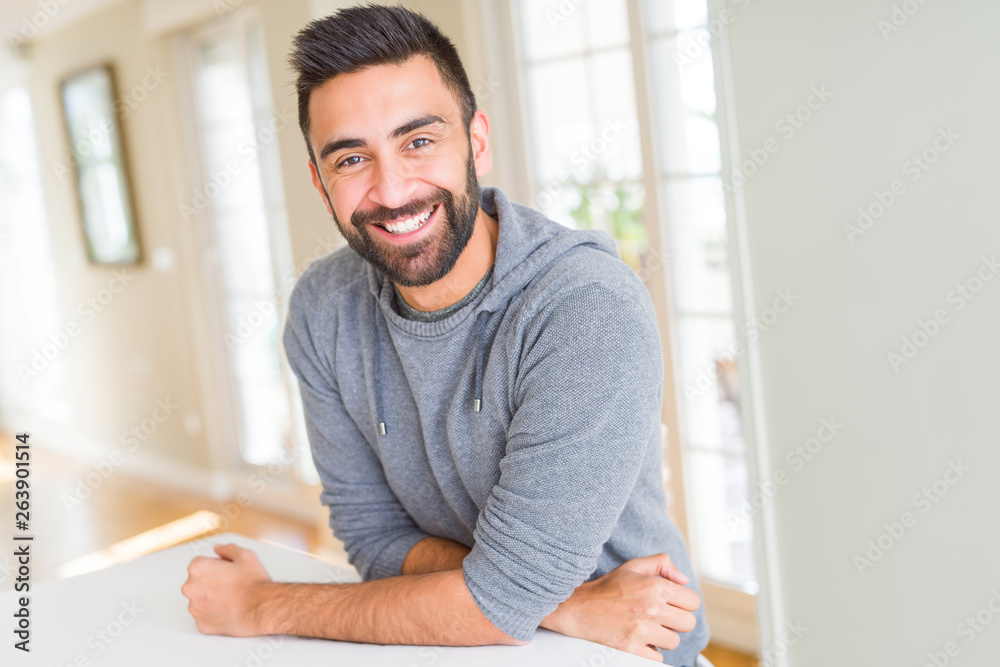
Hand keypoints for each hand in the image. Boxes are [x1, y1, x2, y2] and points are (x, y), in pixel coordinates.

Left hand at [181, 543, 272, 635]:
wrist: (262, 608)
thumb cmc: (254, 584)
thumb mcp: (245, 555)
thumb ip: (227, 548)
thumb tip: (218, 548)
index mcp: (198, 568)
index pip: (199, 563)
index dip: (215, 566)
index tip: (226, 571)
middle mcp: (191, 588)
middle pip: (196, 582)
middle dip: (210, 582)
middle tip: (230, 584)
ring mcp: (195, 608)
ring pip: (200, 600)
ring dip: (211, 598)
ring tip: (231, 598)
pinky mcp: (202, 624)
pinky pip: (204, 617)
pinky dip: (213, 614)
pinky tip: (228, 609)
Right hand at [542, 553, 700, 662]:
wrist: (578, 608)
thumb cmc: (606, 588)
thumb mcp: (633, 566)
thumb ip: (662, 563)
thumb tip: (683, 579)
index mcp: (654, 586)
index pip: (693, 601)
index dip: (683, 603)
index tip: (672, 604)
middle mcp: (650, 608)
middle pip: (688, 623)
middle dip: (676, 621)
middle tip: (660, 617)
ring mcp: (641, 630)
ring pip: (674, 641)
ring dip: (662, 637)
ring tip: (647, 628)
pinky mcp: (631, 648)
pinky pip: (657, 657)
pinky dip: (650, 651)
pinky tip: (639, 640)